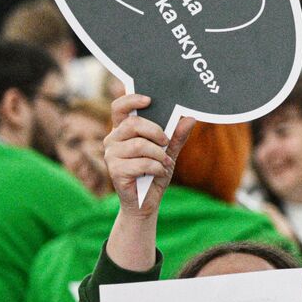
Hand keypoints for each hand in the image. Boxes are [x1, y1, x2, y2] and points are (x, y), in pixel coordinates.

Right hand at [104, 95, 194, 216]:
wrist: (146, 201)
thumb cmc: (155, 172)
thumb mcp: (169, 151)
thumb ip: (177, 135)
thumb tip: (190, 118)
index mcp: (123, 130)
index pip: (119, 108)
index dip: (131, 100)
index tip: (149, 100)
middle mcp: (113, 140)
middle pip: (133, 124)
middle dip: (156, 132)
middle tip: (166, 142)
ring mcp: (111, 155)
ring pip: (139, 145)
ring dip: (159, 155)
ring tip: (165, 163)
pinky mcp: (115, 170)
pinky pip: (141, 163)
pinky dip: (157, 168)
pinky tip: (159, 173)